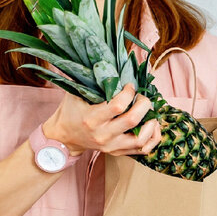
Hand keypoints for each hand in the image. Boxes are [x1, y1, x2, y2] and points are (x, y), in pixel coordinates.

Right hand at [44, 84, 160, 156]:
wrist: (64, 138)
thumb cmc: (71, 111)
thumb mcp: (75, 93)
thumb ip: (90, 81)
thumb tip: (110, 63)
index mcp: (91, 119)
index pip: (118, 106)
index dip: (129, 93)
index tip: (130, 86)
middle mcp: (102, 135)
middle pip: (132, 120)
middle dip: (143, 104)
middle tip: (142, 97)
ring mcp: (111, 146)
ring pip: (140, 140)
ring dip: (151, 123)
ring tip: (150, 112)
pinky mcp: (117, 152)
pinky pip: (142, 150)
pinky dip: (152, 137)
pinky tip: (152, 126)